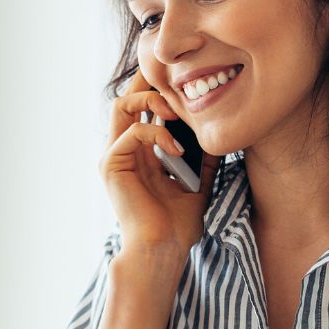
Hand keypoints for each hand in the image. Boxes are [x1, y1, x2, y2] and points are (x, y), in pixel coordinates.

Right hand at [100, 69, 221, 254]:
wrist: (163, 249)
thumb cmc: (178, 224)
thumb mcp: (198, 180)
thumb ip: (202, 155)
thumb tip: (218, 130)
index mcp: (141, 152)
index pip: (143, 106)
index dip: (159, 88)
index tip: (185, 80)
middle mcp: (124, 149)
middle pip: (127, 97)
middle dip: (149, 80)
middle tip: (176, 78)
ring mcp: (115, 156)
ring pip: (121, 105)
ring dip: (150, 100)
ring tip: (176, 111)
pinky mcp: (111, 164)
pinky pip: (132, 132)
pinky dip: (157, 134)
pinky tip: (176, 148)